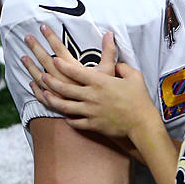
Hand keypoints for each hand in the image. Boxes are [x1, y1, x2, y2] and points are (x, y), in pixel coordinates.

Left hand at [22, 28, 153, 138]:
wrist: (142, 123)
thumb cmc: (140, 99)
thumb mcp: (135, 77)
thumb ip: (123, 67)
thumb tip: (117, 63)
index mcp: (100, 82)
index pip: (75, 71)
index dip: (62, 65)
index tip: (53, 59)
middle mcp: (91, 96)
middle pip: (64, 87)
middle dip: (51, 80)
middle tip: (42, 75)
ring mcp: (90, 112)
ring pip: (64, 105)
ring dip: (52, 99)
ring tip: (45, 94)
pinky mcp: (92, 125)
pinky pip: (74, 122)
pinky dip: (67, 118)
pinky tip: (63, 115)